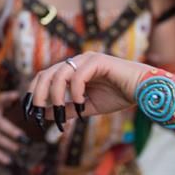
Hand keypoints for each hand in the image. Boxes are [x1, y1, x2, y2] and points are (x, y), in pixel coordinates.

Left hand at [24, 53, 152, 127]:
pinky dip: (76, 90)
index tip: (29, 110)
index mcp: (71, 69)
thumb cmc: (118, 95)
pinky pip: (79, 75)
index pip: (44, 76)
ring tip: (60, 110)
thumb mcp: (87, 106)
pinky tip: (81, 103)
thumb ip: (68, 108)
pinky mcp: (98, 61)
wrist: (144, 90)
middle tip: (38, 112)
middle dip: (38, 93)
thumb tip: (46, 114)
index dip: (34, 91)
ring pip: (59, 74)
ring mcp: (86, 59)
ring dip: (56, 94)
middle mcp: (76, 61)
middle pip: (46, 73)